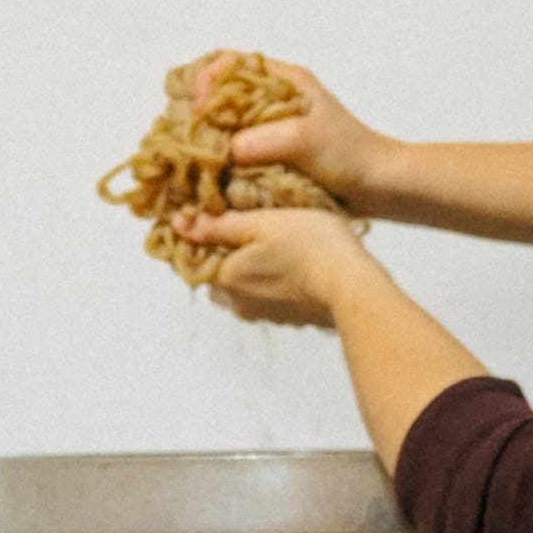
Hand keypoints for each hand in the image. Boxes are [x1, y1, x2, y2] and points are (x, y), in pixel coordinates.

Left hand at [173, 207, 380, 327]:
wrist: (352, 283)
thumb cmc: (310, 244)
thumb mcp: (259, 222)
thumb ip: (217, 226)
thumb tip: (180, 224)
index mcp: (224, 278)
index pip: (193, 256)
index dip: (200, 233)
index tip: (215, 214)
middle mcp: (238, 303)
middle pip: (218, 272)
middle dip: (226, 251)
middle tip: (248, 224)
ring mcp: (264, 314)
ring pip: (244, 285)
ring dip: (251, 266)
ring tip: (274, 240)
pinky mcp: (289, 318)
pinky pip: (269, 295)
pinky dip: (273, 279)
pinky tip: (292, 260)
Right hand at [193, 53, 397, 212]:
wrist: (382, 187)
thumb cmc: (351, 155)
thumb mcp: (305, 140)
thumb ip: (262, 139)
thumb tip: (224, 151)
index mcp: (284, 82)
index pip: (229, 63)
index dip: (205, 80)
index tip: (198, 108)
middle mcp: (274, 102)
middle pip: (220, 96)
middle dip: (197, 114)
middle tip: (184, 139)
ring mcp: (273, 130)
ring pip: (226, 127)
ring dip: (207, 142)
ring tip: (192, 162)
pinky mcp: (274, 157)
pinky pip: (237, 154)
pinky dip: (221, 164)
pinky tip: (211, 179)